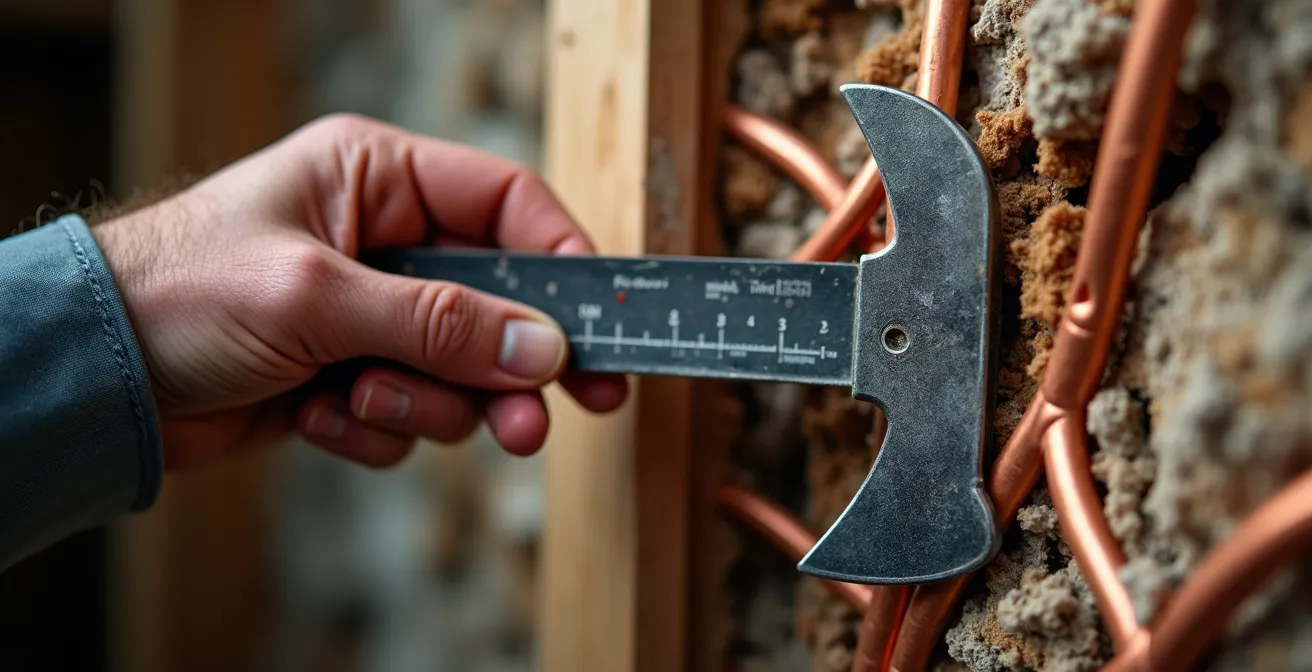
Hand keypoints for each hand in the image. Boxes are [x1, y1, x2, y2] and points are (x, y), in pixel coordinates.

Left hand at [90, 113, 628, 468]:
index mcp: (379, 179)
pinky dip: (374, 426)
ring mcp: (371, 311)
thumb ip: (439, 322)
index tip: (596, 328)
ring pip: (458, 371)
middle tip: (530, 426)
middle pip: (498, 303)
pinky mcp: (353, 372)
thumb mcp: (318, 297)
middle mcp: (384, 241)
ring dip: (422, 403)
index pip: (509, 205)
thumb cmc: (178, 293)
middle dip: (504, 369)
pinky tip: (317, 415)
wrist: (94, 377)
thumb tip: (545, 348)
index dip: (562, 263)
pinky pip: (411, 412)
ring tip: (362, 402)